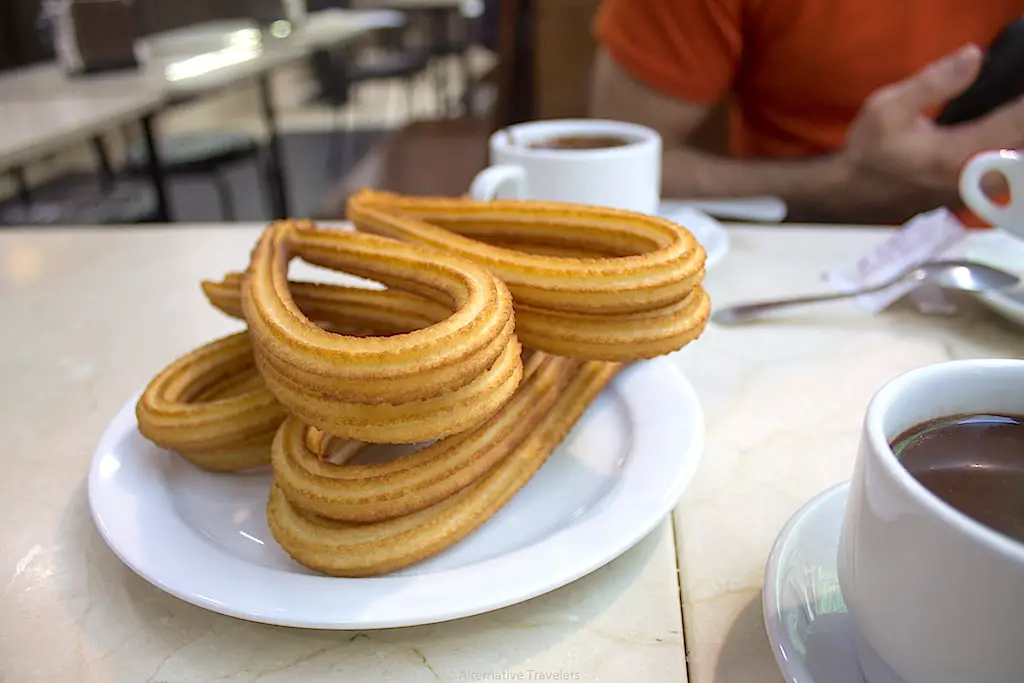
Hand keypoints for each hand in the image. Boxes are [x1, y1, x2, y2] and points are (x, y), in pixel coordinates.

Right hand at [840, 44, 1023, 201]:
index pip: (1016, 122)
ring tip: (1002, 118)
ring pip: (1014, 162)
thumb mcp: (888, 107)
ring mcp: (974, 190)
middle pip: (1020, 146)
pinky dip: (1005, 152)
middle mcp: (972, 177)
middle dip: (1016, 121)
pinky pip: (1003, 172)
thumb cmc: (869, 149)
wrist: (854, 189)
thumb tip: (973, 56)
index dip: (1021, 104)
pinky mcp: (971, 194)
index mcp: (958, 154)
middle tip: (1006, 103)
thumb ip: (933, 83)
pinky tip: (996, 137)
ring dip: (1013, 138)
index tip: (1016, 88)